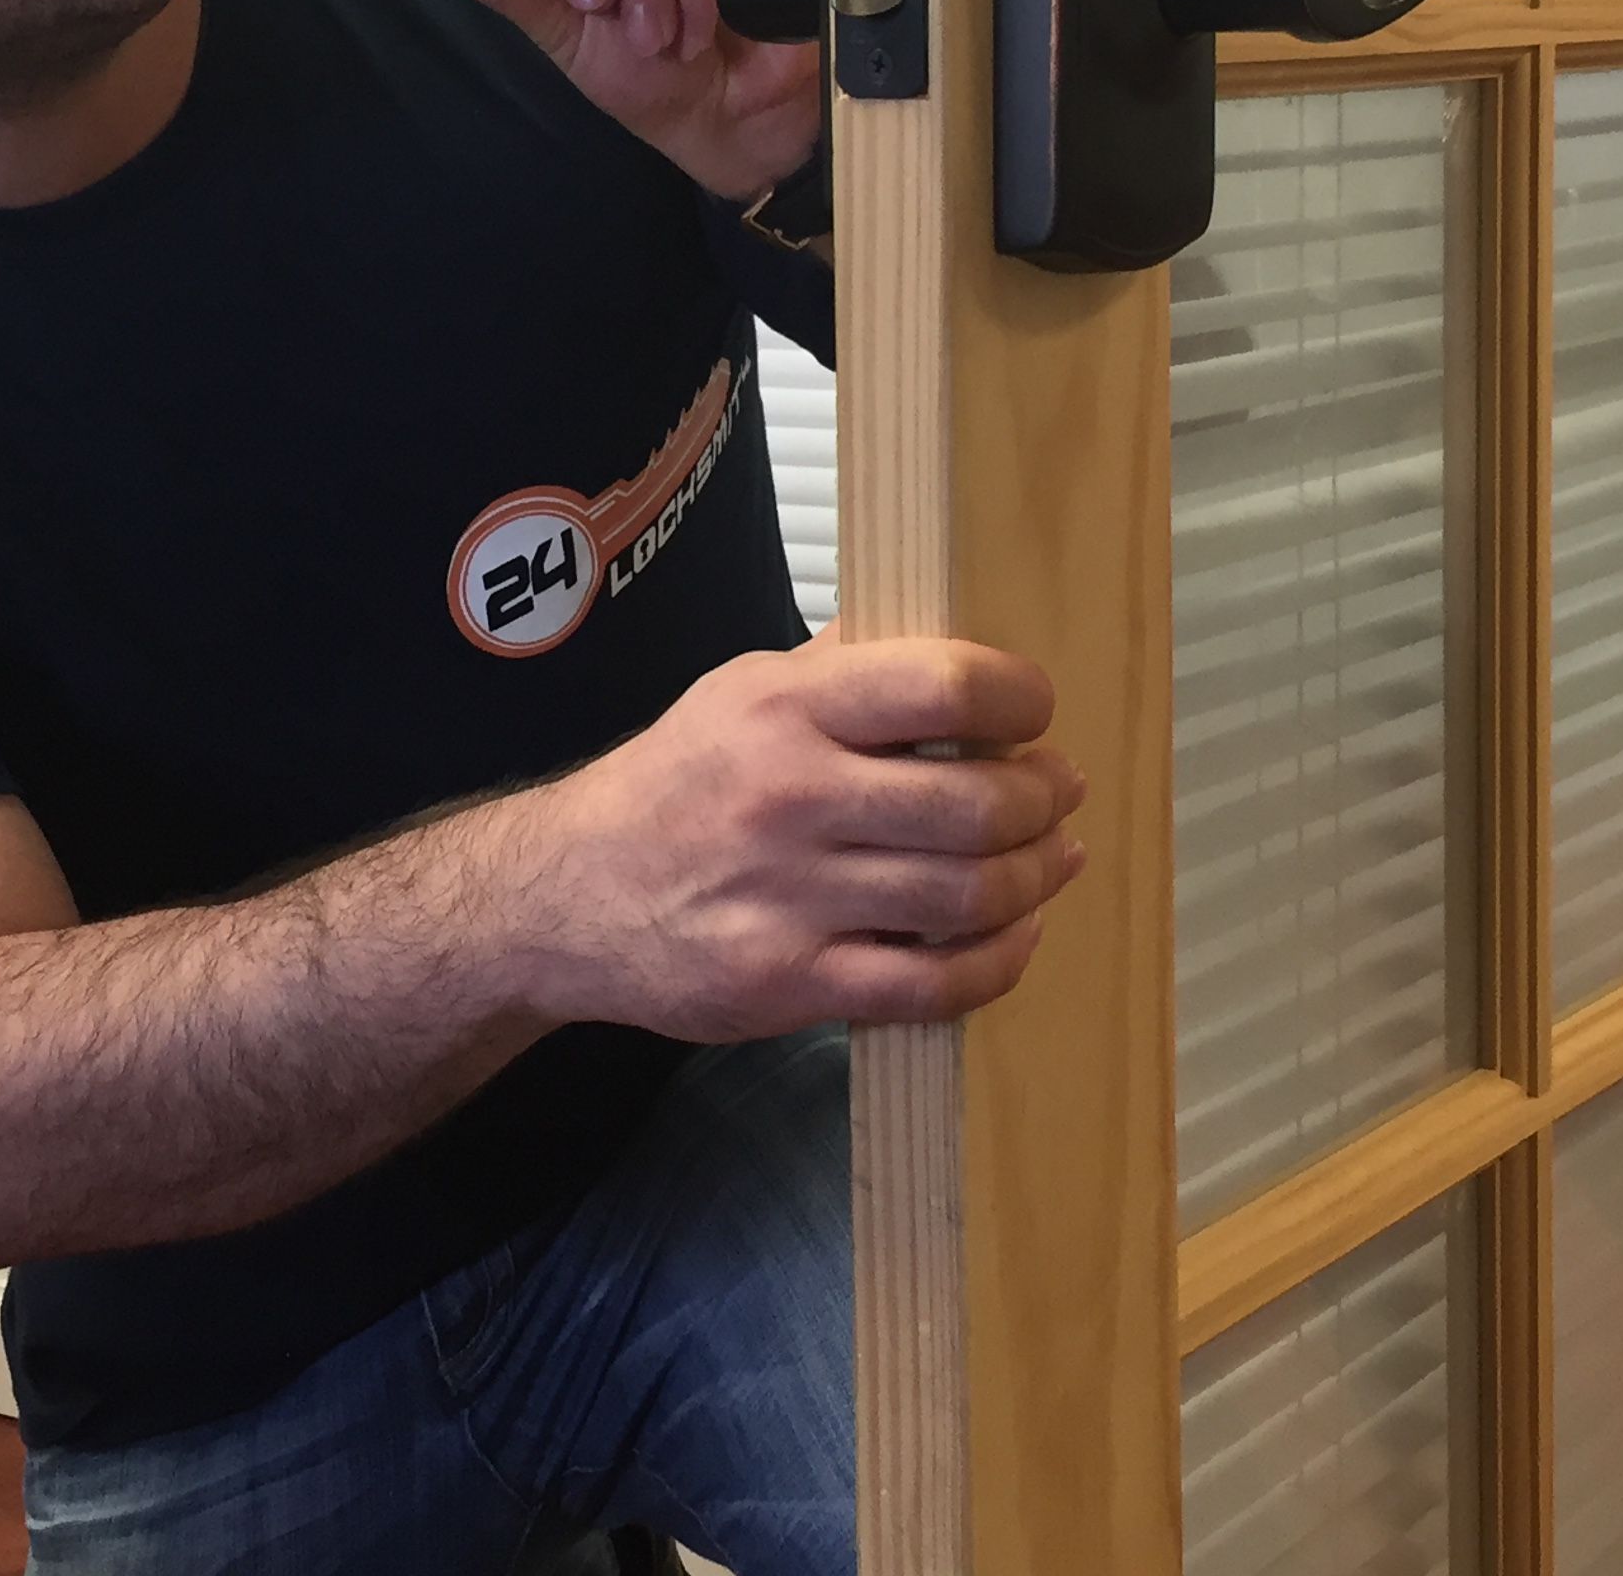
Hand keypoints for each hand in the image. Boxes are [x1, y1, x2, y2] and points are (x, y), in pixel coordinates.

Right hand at [504, 637, 1088, 1040]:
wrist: (565, 895)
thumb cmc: (670, 785)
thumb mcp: (738, 693)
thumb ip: (839, 669)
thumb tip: (945, 637)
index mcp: (785, 707)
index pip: (945, 686)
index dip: (1019, 699)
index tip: (1032, 712)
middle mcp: (791, 796)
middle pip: (976, 805)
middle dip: (1043, 799)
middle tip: (1058, 791)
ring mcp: (791, 898)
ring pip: (968, 897)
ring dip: (1035, 879)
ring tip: (1050, 859)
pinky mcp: (790, 983)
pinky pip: (933, 984)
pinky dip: (999, 961)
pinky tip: (1014, 934)